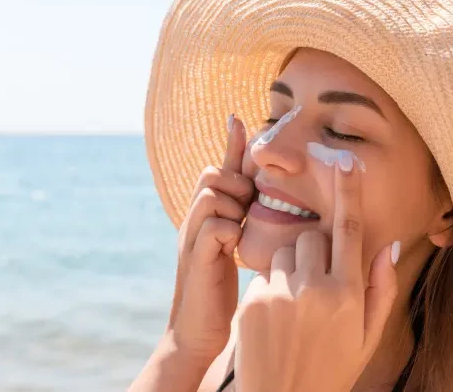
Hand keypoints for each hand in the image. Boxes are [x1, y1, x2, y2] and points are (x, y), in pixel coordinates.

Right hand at [166, 115, 254, 364]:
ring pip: (211, 193)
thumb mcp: (235, 248)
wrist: (199, 333)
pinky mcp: (195, 258)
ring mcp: (192, 237)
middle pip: (211, 173)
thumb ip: (242, 221)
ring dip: (233, 204)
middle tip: (247, 207)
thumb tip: (260, 199)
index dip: (230, 144)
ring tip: (240, 227)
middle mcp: (195, 220)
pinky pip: (213, 225)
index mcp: (208, 216)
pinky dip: (228, 230)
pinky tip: (235, 248)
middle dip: (235, 182)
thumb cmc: (222, 290)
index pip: (219, 169)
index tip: (239, 118)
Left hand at [235, 156, 398, 391]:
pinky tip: (275, 318)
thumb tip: (390, 245)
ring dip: (291, 267)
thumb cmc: (332, 369)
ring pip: (285, 251)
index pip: (350, 230)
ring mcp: (281, 294)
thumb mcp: (367, 337)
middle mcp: (315, 289)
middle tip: (315, 283)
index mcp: (348, 295)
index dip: (348, 192)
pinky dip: (271, 285)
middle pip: (311, 237)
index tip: (345, 161)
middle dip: (314, 250)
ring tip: (294, 306)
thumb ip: (382, 289)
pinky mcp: (253, 300)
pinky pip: (265, 273)